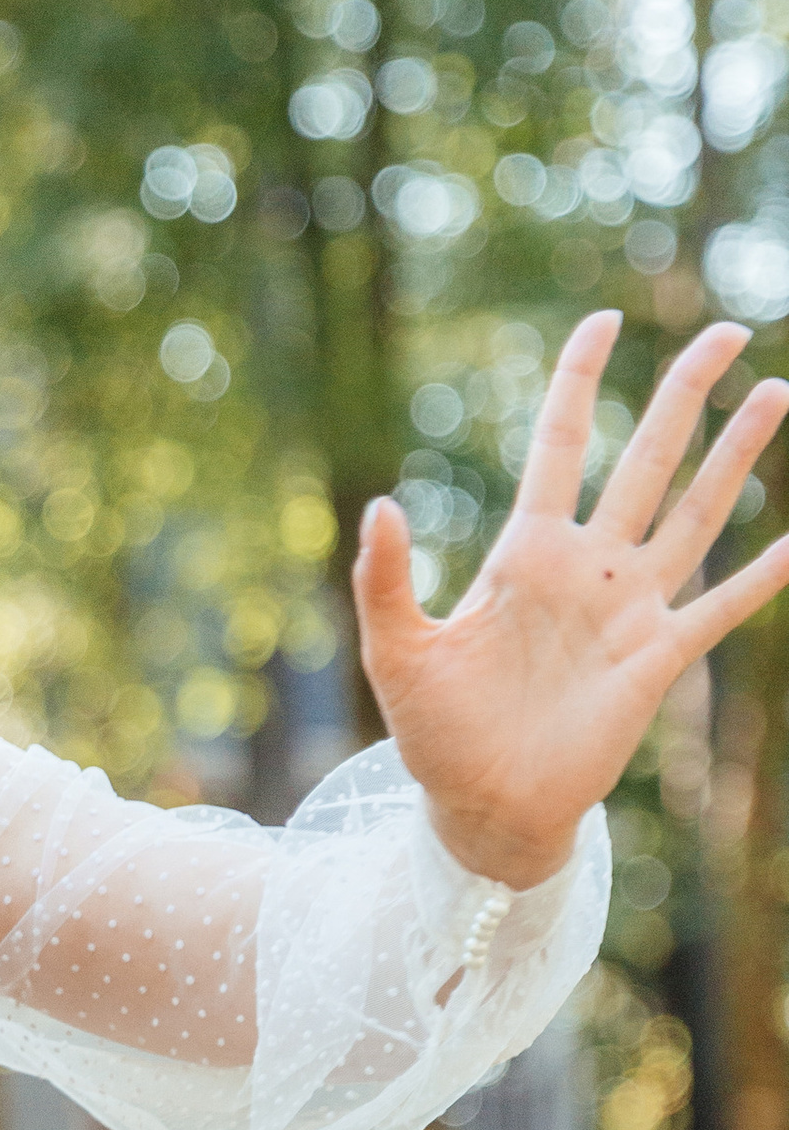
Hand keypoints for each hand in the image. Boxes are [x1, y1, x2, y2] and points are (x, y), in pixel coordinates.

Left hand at [352, 312, 788, 890]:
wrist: (481, 809)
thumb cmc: (434, 733)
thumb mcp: (395, 653)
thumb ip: (382, 579)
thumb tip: (381, 504)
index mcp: (524, 551)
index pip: (561, 443)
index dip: (580, 381)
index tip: (604, 320)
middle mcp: (586, 567)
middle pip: (649, 458)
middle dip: (687, 393)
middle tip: (729, 329)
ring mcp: (629, 610)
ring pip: (697, 513)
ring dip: (737, 456)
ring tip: (776, 392)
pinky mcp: (657, 661)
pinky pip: (721, 608)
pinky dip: (763, 576)